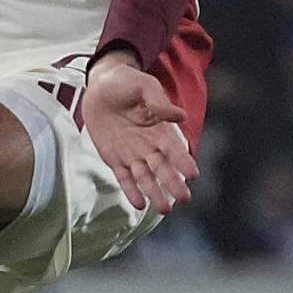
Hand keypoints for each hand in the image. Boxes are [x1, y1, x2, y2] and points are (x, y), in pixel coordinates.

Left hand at [78, 53, 195, 212]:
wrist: (99, 86)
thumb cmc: (126, 82)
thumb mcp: (144, 86)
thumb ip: (159, 102)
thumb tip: (180, 116)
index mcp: (160, 129)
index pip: (174, 149)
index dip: (184, 161)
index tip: (193, 174)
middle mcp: (149, 146)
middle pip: (163, 168)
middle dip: (173, 183)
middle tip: (184, 198)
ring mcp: (131, 154)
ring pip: (146, 178)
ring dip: (155, 193)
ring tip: (165, 209)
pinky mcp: (114, 159)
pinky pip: (124, 178)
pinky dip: (131, 191)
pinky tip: (139, 204)